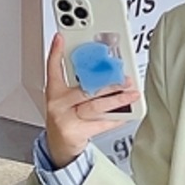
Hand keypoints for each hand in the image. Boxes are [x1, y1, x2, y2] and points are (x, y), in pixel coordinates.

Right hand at [43, 33, 141, 168]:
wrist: (59, 146)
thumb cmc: (65, 119)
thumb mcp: (64, 99)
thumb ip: (76, 84)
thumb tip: (102, 71)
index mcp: (54, 92)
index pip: (52, 68)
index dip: (55, 52)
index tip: (61, 38)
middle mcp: (58, 104)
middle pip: (84, 89)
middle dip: (107, 83)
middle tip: (124, 78)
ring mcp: (66, 119)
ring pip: (95, 106)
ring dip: (117, 99)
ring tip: (131, 93)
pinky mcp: (76, 132)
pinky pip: (101, 123)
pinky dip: (116, 118)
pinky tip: (127, 113)